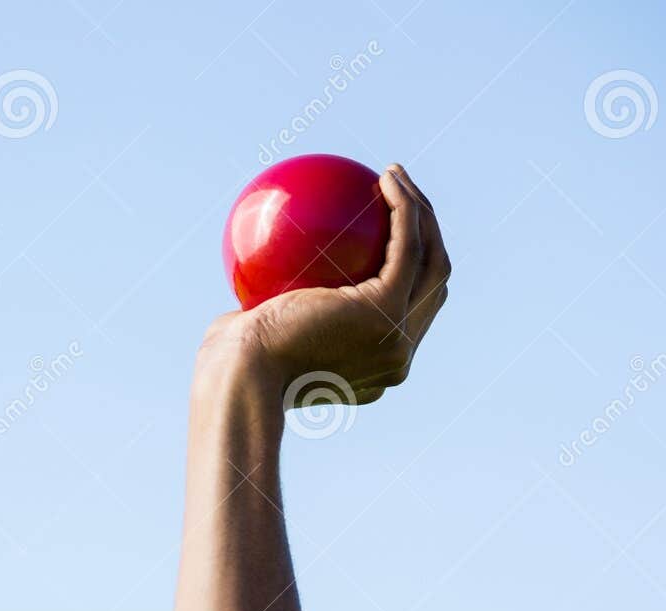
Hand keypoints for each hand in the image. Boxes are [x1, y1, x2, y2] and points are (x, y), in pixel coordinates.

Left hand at [198, 163, 449, 408]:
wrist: (241, 377)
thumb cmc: (233, 361)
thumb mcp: (254, 337)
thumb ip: (275, 313)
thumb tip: (264, 280)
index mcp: (374, 368)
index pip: (406, 316)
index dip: (407, 271)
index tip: (380, 230)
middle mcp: (397, 359)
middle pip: (431, 287)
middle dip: (428, 236)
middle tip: (399, 197)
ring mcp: (398, 337)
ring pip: (432, 261)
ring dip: (422, 213)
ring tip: (397, 177)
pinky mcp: (386, 311)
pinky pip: (407, 245)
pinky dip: (405, 207)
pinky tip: (387, 177)